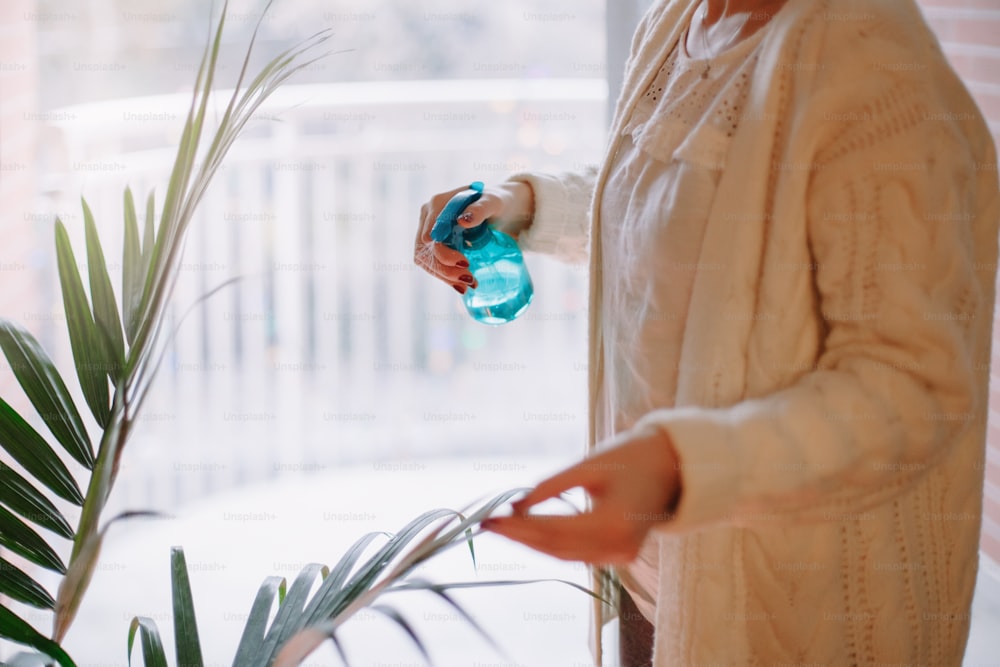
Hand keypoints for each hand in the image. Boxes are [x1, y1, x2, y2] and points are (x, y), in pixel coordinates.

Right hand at [414, 181, 534, 293]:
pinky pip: (433, 265)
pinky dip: (447, 277)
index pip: (430, 234)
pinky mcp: (436, 245)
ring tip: (468, 285)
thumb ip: (480, 209)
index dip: (443, 253)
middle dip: (444, 269)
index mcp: (438, 204)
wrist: (501, 209)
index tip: (465, 263)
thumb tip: (462, 221)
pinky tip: (462, 285)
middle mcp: (429, 217)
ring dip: (445, 276)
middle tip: (469, 280)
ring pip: (426, 261)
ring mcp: (430, 232)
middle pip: (424, 250)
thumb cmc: (497, 202)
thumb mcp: (494, 202)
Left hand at [482, 426, 681, 563]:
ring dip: (531, 542)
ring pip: (563, 554)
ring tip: (501, 527)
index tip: (491, 519)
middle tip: (487, 524)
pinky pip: (576, 553)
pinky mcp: (618, 555)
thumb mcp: (589, 466)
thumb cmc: (631, 457)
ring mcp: (620, 556)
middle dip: (519, 537)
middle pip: (555, 548)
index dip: (519, 528)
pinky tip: (527, 532)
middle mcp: (617, 547)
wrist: (673, 468)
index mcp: (614, 523)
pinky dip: (550, 543)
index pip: (554, 531)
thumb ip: (553, 486)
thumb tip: (516, 505)